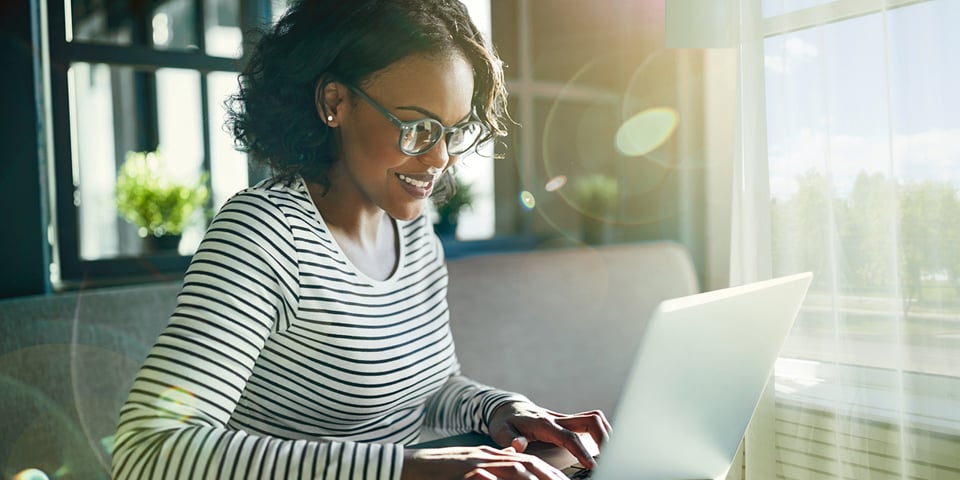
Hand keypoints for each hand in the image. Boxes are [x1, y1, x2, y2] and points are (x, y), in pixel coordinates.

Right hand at [401, 445, 567, 479]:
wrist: (405, 466)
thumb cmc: (434, 474)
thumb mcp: (469, 470)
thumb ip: (490, 468)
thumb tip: (510, 462)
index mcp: (490, 456)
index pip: (526, 462)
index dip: (547, 472)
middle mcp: (487, 456)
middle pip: (528, 462)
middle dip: (551, 475)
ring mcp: (477, 461)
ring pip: (517, 466)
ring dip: (539, 477)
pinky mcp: (466, 468)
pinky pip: (495, 474)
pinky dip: (513, 478)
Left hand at [487, 402, 611, 469]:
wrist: (507, 408)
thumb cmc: (505, 423)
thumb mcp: (501, 432)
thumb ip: (510, 439)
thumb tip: (518, 445)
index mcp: (543, 424)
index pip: (568, 437)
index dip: (582, 451)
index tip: (592, 465)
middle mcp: (557, 418)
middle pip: (590, 421)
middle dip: (604, 438)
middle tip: (610, 457)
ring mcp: (565, 418)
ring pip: (593, 418)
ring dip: (606, 432)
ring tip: (611, 452)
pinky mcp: (568, 420)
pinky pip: (590, 421)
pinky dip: (601, 431)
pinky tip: (603, 446)